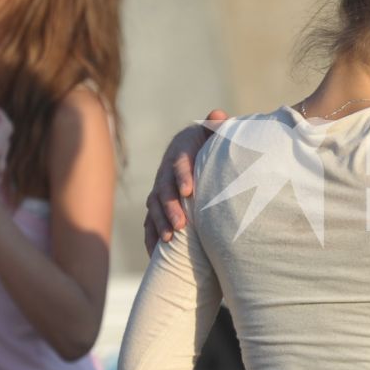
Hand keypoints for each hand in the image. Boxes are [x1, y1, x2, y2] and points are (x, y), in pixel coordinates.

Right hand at [145, 110, 226, 251]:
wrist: (192, 148)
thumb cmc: (208, 142)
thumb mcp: (212, 131)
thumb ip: (217, 126)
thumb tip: (219, 115)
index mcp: (180, 153)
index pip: (179, 163)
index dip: (183, 175)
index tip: (190, 190)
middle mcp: (165, 172)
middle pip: (164, 190)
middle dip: (171, 207)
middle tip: (181, 224)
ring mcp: (159, 190)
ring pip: (154, 208)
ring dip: (160, 223)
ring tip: (168, 240)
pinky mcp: (157, 205)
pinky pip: (149, 222)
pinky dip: (150, 236)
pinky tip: (154, 253)